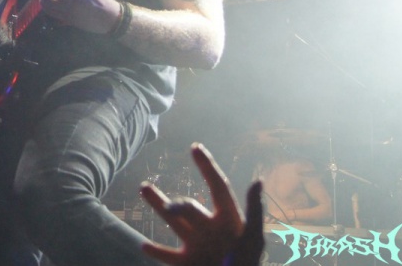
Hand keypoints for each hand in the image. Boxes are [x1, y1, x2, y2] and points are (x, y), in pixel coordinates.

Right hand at [140, 143, 264, 265]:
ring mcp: (198, 246)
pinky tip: (143, 245)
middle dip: (175, 203)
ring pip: (174, 222)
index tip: (195, 148)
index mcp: (229, 220)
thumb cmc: (248, 264)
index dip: (208, 167)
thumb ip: (254, 211)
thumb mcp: (254, 239)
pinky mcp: (188, 263)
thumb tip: (258, 180)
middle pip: (189, 207)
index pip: (217, 187)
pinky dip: (155, 251)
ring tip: (144, 187)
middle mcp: (211, 229)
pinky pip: (168, 256)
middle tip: (165, 204)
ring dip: (158, 205)